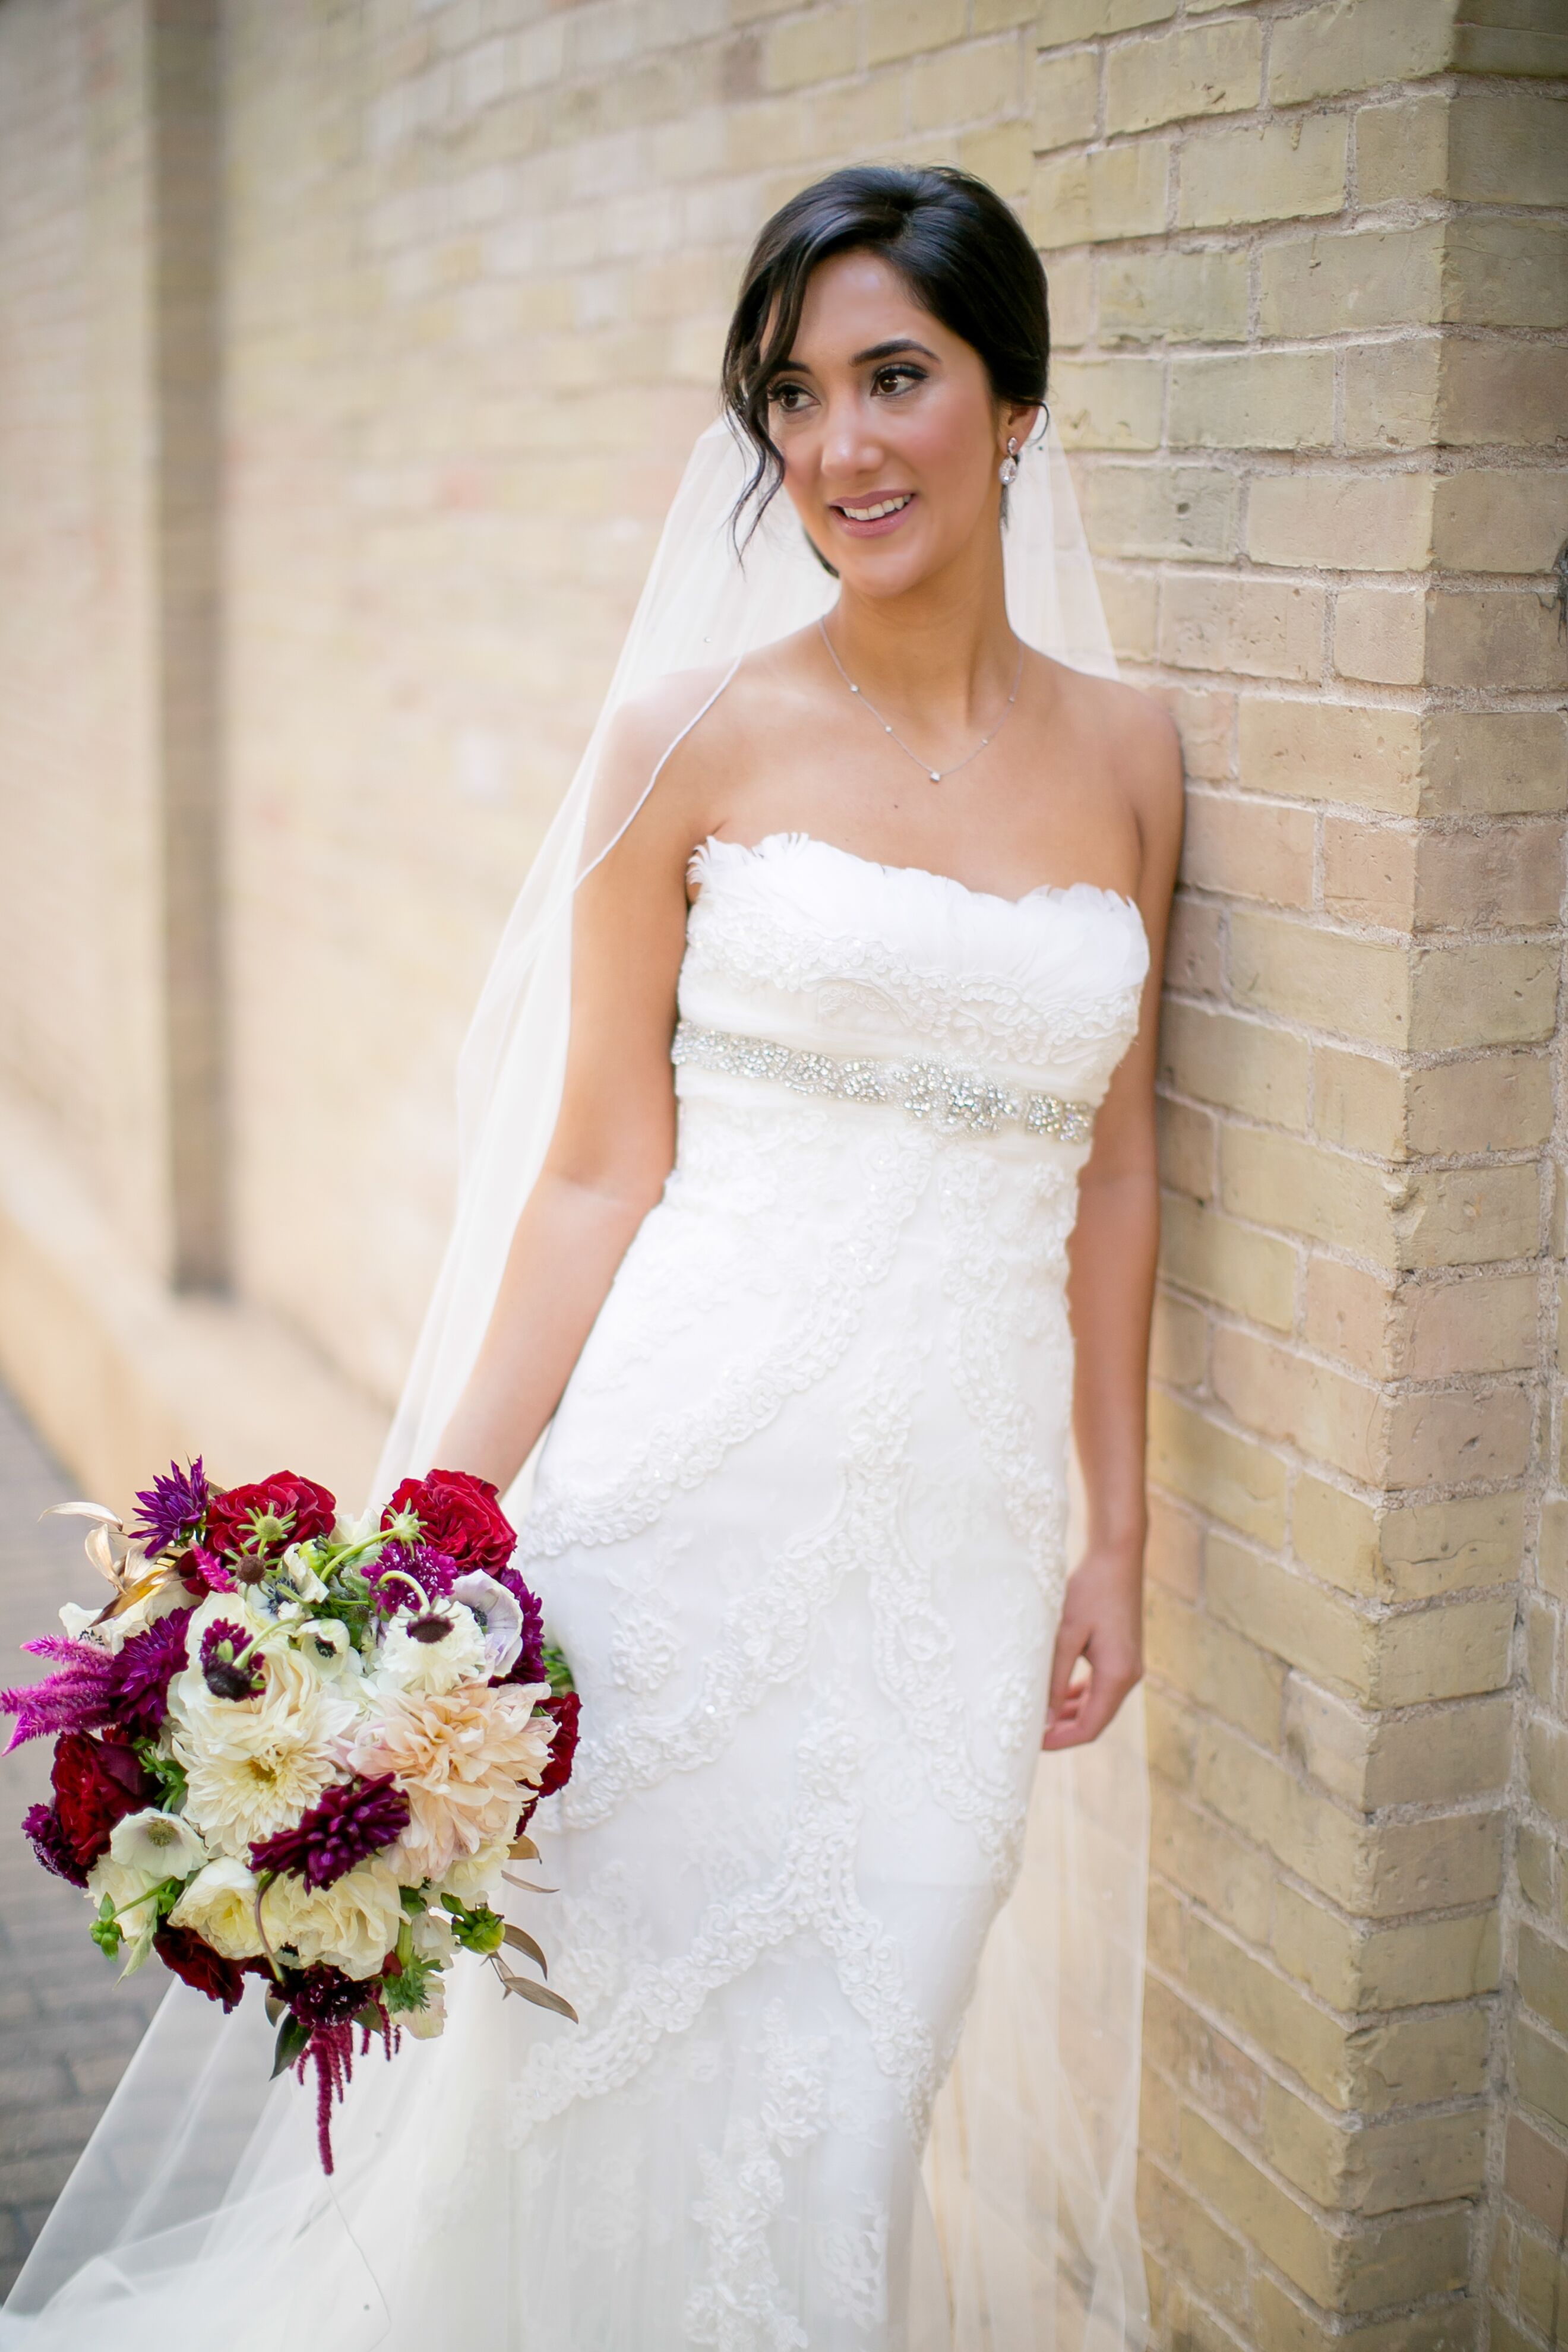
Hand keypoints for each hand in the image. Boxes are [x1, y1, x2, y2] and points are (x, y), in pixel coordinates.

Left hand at [1041, 1542, 1143, 1750]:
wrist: (1117, 1557)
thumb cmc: (1090, 1590)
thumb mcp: (1066, 1634)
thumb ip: (1055, 1677)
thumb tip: (1044, 1717)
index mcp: (1118, 1676)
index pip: (1090, 1727)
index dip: (1060, 1740)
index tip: (1031, 1742)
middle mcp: (1129, 1676)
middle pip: (1095, 1720)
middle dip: (1062, 1730)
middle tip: (1029, 1732)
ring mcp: (1128, 1666)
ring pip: (1097, 1705)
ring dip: (1069, 1714)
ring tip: (1038, 1718)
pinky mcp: (1122, 1655)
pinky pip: (1100, 1687)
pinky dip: (1079, 1695)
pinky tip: (1056, 1694)